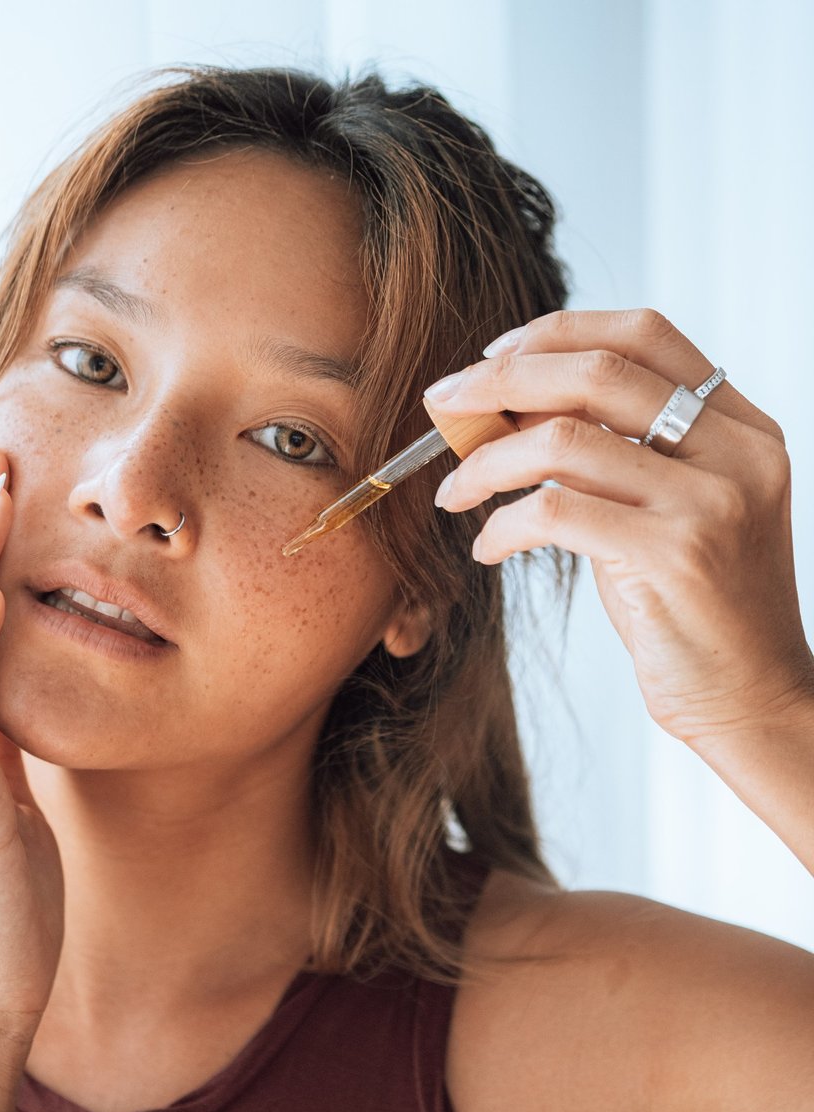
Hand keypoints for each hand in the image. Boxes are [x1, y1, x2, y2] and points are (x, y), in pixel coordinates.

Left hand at [424, 308, 813, 746]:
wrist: (749, 698)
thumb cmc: (692, 608)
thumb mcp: (665, 511)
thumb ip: (613, 453)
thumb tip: (507, 408)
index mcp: (741, 427)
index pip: (645, 335)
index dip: (558, 332)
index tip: (494, 354)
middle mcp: (735, 452)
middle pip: (597, 373)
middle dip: (501, 380)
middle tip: (443, 404)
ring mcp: (708, 501)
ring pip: (564, 440)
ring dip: (486, 462)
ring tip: (455, 492)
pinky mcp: (673, 555)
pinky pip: (555, 512)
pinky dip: (503, 524)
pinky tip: (488, 547)